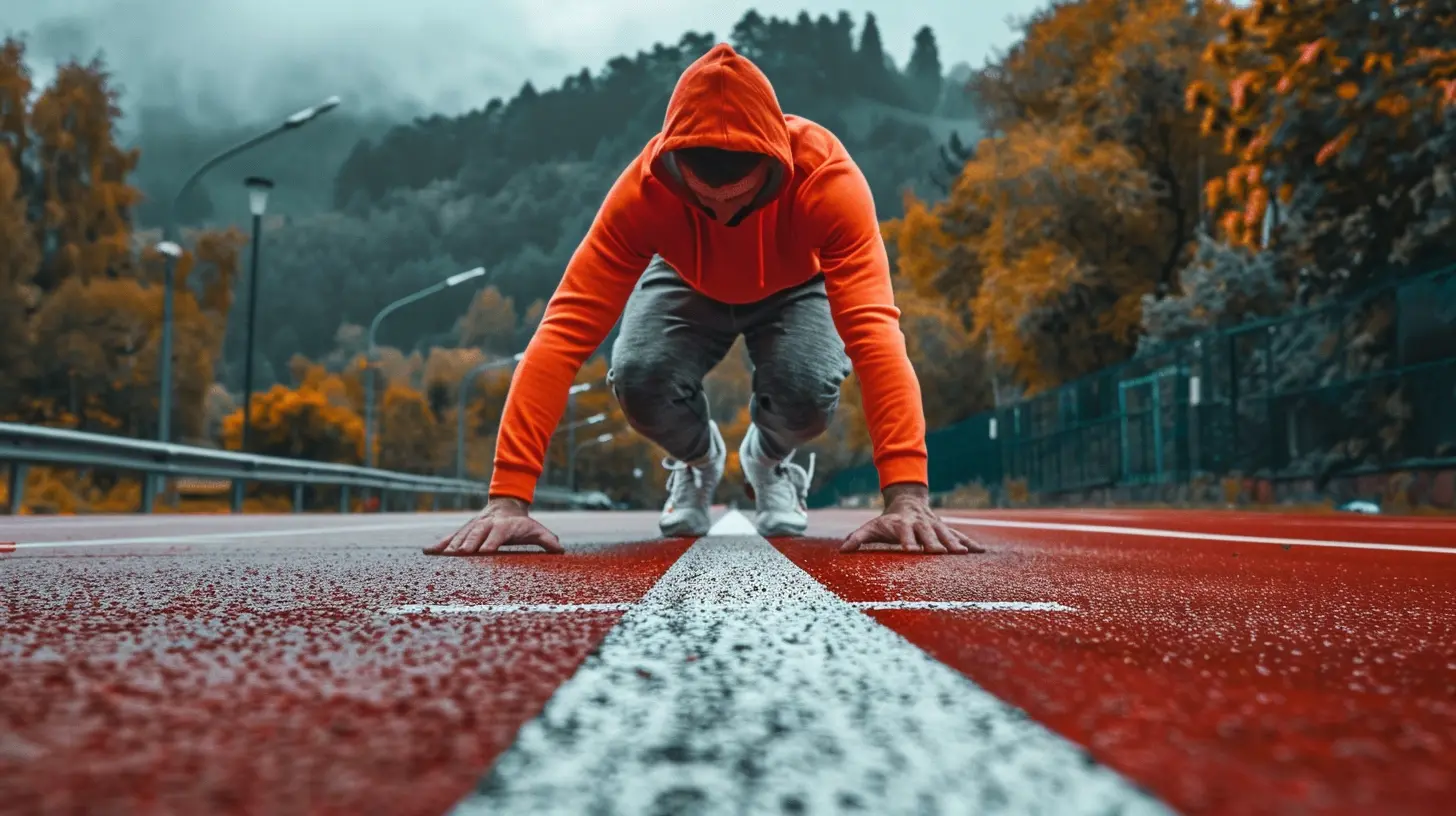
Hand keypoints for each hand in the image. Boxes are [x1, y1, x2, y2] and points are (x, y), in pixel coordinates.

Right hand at [424, 497, 563, 554]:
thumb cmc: (522, 524)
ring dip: (452, 545)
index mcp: (504, 526)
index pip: (498, 534)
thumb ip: (547, 540)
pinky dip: (439, 544)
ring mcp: (473, 527)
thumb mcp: (536, 530)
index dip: (492, 541)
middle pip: (476, 533)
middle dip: (468, 543)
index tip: (486, 552)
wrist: (506, 505)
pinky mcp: (464, 531)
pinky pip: (450, 537)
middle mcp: (486, 524)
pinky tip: (427, 552)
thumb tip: (561, 550)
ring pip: (461, 535)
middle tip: (460, 554)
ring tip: (444, 557)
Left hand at [840, 483, 983, 554]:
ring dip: (954, 543)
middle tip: (940, 553)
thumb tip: (842, 550)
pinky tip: (982, 552)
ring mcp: (935, 525)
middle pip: (927, 533)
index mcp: (902, 524)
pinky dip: (970, 543)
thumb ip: (858, 538)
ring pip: (946, 534)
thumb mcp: (871, 527)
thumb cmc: (887, 521)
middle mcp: (920, 524)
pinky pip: (959, 536)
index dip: (907, 540)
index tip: (910, 550)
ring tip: (962, 554)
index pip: (904, 533)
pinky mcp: (945, 529)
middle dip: (934, 542)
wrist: (908, 501)